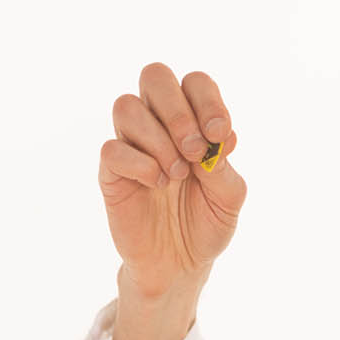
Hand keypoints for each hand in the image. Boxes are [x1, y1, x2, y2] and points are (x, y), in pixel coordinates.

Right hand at [98, 62, 246, 292]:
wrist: (181, 264)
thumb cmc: (205, 223)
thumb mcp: (229, 197)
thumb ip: (224, 165)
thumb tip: (216, 137)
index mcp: (193, 122)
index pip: (195, 83)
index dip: (208, 100)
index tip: (219, 135)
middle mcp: (159, 125)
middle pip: (154, 76)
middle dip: (179, 111)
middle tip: (195, 151)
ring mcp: (132, 145)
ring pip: (127, 106)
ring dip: (159, 139)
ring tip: (177, 174)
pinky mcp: (110, 172)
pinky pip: (112, 148)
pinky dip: (140, 164)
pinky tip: (157, 184)